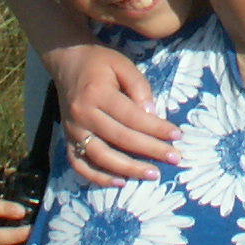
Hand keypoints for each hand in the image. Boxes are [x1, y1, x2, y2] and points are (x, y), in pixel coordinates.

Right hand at [47, 40, 176, 185]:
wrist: (66, 61)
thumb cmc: (99, 62)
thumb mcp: (123, 65)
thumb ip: (139, 87)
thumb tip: (152, 115)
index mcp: (97, 93)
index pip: (132, 117)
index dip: (156, 128)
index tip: (177, 136)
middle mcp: (83, 114)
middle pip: (120, 139)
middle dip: (150, 150)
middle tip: (175, 158)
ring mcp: (72, 130)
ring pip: (101, 157)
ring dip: (128, 169)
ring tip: (152, 174)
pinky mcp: (67, 139)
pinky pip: (80, 165)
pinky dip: (98, 178)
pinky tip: (120, 182)